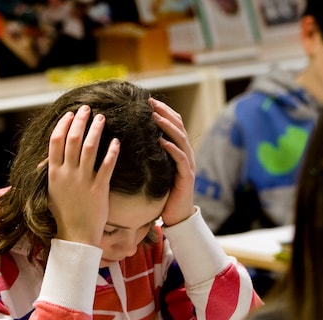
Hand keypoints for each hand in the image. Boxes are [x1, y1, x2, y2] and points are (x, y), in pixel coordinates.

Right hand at [47, 104, 118, 246]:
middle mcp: (67, 174)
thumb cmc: (63, 214)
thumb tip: (45, 159)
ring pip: (89, 148)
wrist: (76, 235)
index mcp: (53, 173)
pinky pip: (106, 166)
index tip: (70, 114)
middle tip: (87, 109)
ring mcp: (83, 181)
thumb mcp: (50, 192)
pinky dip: (111, 152)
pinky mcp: (99, 189)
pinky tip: (116, 141)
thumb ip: (49, 173)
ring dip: (95, 130)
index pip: (56, 141)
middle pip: (73, 140)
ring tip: (102, 118)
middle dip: (80, 121)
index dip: (63, 125)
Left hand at [150, 98, 195, 226]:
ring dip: (168, 127)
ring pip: (181, 140)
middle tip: (151, 102)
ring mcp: (188, 164)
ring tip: (156, 117)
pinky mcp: (186, 177)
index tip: (148, 100)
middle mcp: (186, 154)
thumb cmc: (165, 194)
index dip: (163, 111)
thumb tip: (134, 140)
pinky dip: (172, 148)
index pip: (174, 124)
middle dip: (165, 113)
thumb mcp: (157, 170)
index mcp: (179, 150)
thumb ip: (152, 155)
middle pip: (178, 127)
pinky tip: (162, 141)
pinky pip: (180, 159)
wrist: (178, 216)